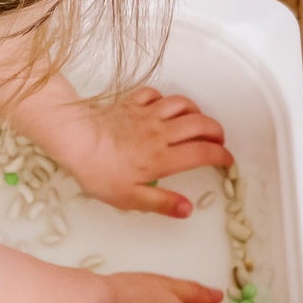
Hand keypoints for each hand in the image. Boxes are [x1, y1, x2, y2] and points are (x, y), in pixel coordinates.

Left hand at [51, 87, 233, 217]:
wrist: (75, 140)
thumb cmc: (99, 171)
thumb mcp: (130, 198)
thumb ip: (161, 203)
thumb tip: (187, 209)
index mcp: (163, 158)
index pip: (203, 153)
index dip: (221, 156)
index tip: (226, 160)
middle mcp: (161, 133)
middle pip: (201, 125)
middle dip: (217, 131)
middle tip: (218, 141)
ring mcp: (147, 114)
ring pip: (183, 105)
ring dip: (197, 112)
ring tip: (198, 123)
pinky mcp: (132, 103)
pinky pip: (156, 94)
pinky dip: (166, 99)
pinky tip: (164, 107)